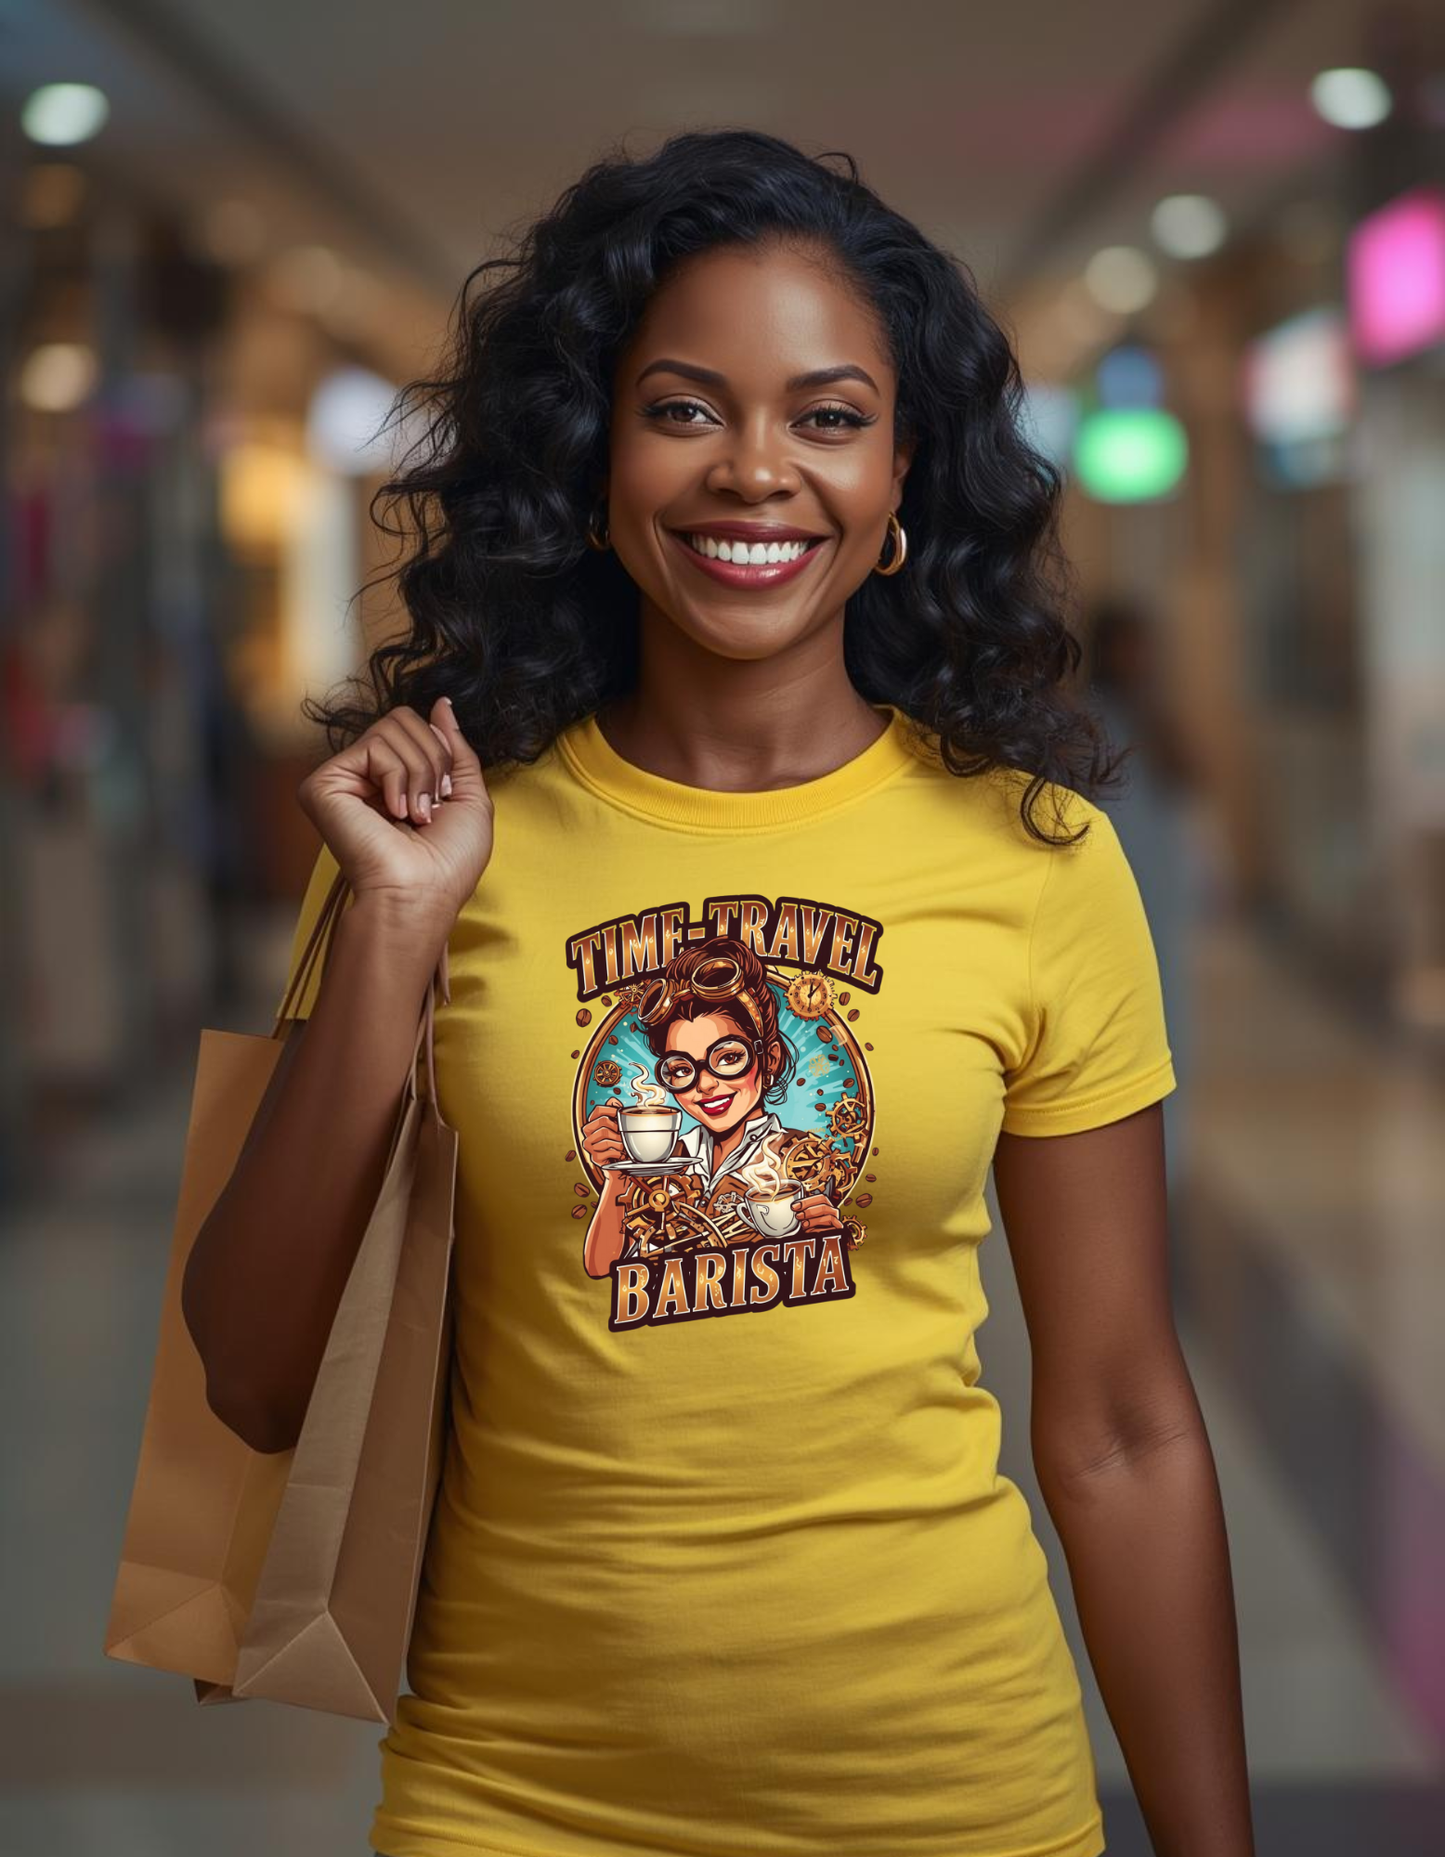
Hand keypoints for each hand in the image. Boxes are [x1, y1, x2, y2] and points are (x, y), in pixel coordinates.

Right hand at [297, 697, 493, 928]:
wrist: (422, 893)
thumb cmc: (448, 862)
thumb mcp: (469, 796)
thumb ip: (455, 747)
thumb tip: (442, 702)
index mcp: (395, 778)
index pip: (418, 726)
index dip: (442, 752)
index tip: (445, 794)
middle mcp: (365, 776)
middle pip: (405, 718)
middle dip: (433, 759)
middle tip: (431, 804)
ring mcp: (343, 778)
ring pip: (393, 726)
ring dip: (420, 773)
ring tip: (413, 815)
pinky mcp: (324, 783)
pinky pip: (376, 746)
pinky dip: (398, 778)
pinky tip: (393, 814)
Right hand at [581, 1096, 629, 1176]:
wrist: (618, 1167)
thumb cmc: (619, 1145)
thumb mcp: (619, 1128)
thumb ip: (615, 1114)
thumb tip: (612, 1099)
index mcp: (592, 1124)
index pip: (598, 1110)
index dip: (611, 1110)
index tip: (620, 1115)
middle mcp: (588, 1134)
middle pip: (602, 1121)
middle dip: (617, 1128)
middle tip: (623, 1135)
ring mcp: (589, 1146)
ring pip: (606, 1137)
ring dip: (619, 1143)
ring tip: (623, 1147)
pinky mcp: (594, 1158)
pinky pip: (609, 1151)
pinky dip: (618, 1153)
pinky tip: (620, 1155)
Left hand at [792, 1191, 843, 1236]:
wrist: (821, 1244)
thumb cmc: (812, 1230)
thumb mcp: (806, 1220)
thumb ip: (803, 1212)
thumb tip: (794, 1207)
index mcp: (825, 1206)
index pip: (820, 1198)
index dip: (807, 1201)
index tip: (795, 1206)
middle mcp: (832, 1212)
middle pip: (824, 1205)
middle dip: (809, 1210)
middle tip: (798, 1216)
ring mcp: (836, 1220)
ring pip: (828, 1215)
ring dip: (813, 1220)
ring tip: (803, 1225)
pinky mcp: (839, 1230)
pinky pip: (830, 1228)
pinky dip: (819, 1229)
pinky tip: (811, 1231)